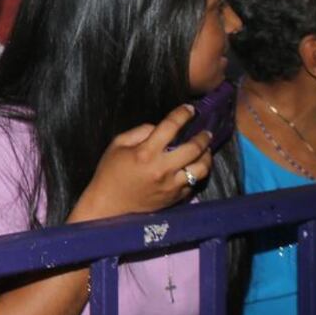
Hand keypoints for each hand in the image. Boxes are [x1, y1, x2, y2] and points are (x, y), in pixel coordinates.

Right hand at [73, 103, 212, 222]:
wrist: (109, 205)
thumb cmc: (110, 172)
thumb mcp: (117, 145)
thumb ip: (139, 132)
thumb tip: (158, 128)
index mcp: (146, 152)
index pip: (170, 127)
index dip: (182, 114)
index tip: (190, 109)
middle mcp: (163, 168)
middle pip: (193, 148)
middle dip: (203, 136)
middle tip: (205, 132)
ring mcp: (172, 185)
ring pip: (201, 169)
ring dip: (206, 157)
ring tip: (205, 151)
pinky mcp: (175, 198)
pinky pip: (193, 183)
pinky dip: (195, 173)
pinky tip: (192, 168)